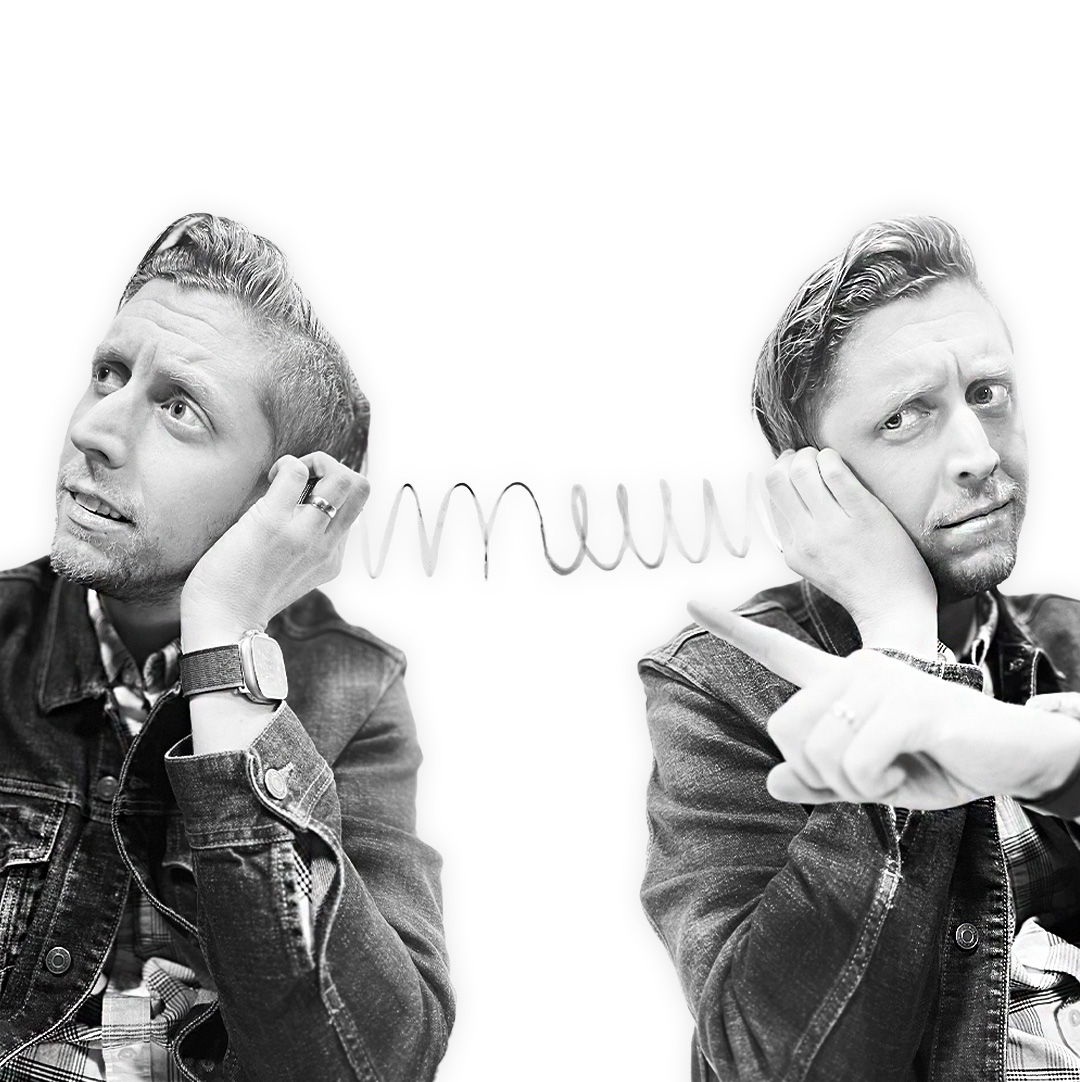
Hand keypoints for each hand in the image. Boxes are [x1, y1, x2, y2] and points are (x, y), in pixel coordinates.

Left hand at [180, 452, 369, 647]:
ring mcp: (304, 534)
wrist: (222, 623)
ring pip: (343, 477)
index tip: (303, 499)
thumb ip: (304, 547)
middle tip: (305, 480)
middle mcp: (327, 546)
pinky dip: (286, 464)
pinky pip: (297, 471)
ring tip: (288, 477)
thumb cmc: (243, 596)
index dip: (332, 492)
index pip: (354, 510)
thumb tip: (297, 509)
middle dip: (336, 468)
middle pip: (362, 488)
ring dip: (316, 462)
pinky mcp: (274, 522)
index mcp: (332, 559)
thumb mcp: (291, 574)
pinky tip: (269, 479)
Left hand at [687, 601, 1079, 809]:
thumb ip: (823, 780)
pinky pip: (856, 762)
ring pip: (818, 750)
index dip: (734, 629)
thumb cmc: (940, 761)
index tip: (691, 599)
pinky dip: (881, 783)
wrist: (1011, 756)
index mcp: (842, 681)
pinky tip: (912, 766)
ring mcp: (882, 681)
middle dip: (819, 770)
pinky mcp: (910, 703)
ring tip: (897, 765)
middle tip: (870, 772)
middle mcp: (856, 668)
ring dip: (854, 781)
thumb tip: (773, 783)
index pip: (780, 651)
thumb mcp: (874, 779)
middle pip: (785, 728)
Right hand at [765, 447, 937, 656]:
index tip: (796, 469)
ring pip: (801, 469)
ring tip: (827, 460)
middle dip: (790, 460)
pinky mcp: (863, 516)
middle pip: (776, 479)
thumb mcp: (816, 567)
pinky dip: (833, 458)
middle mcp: (806, 538)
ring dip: (811, 455)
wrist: (895, 610)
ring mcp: (833, 527)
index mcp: (793, 551)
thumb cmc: (863, 585)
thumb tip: (795, 493)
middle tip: (809, 460)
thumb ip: (802, 536)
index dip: (781, 474)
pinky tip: (842, 463)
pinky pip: (836, 472)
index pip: (771, 498)